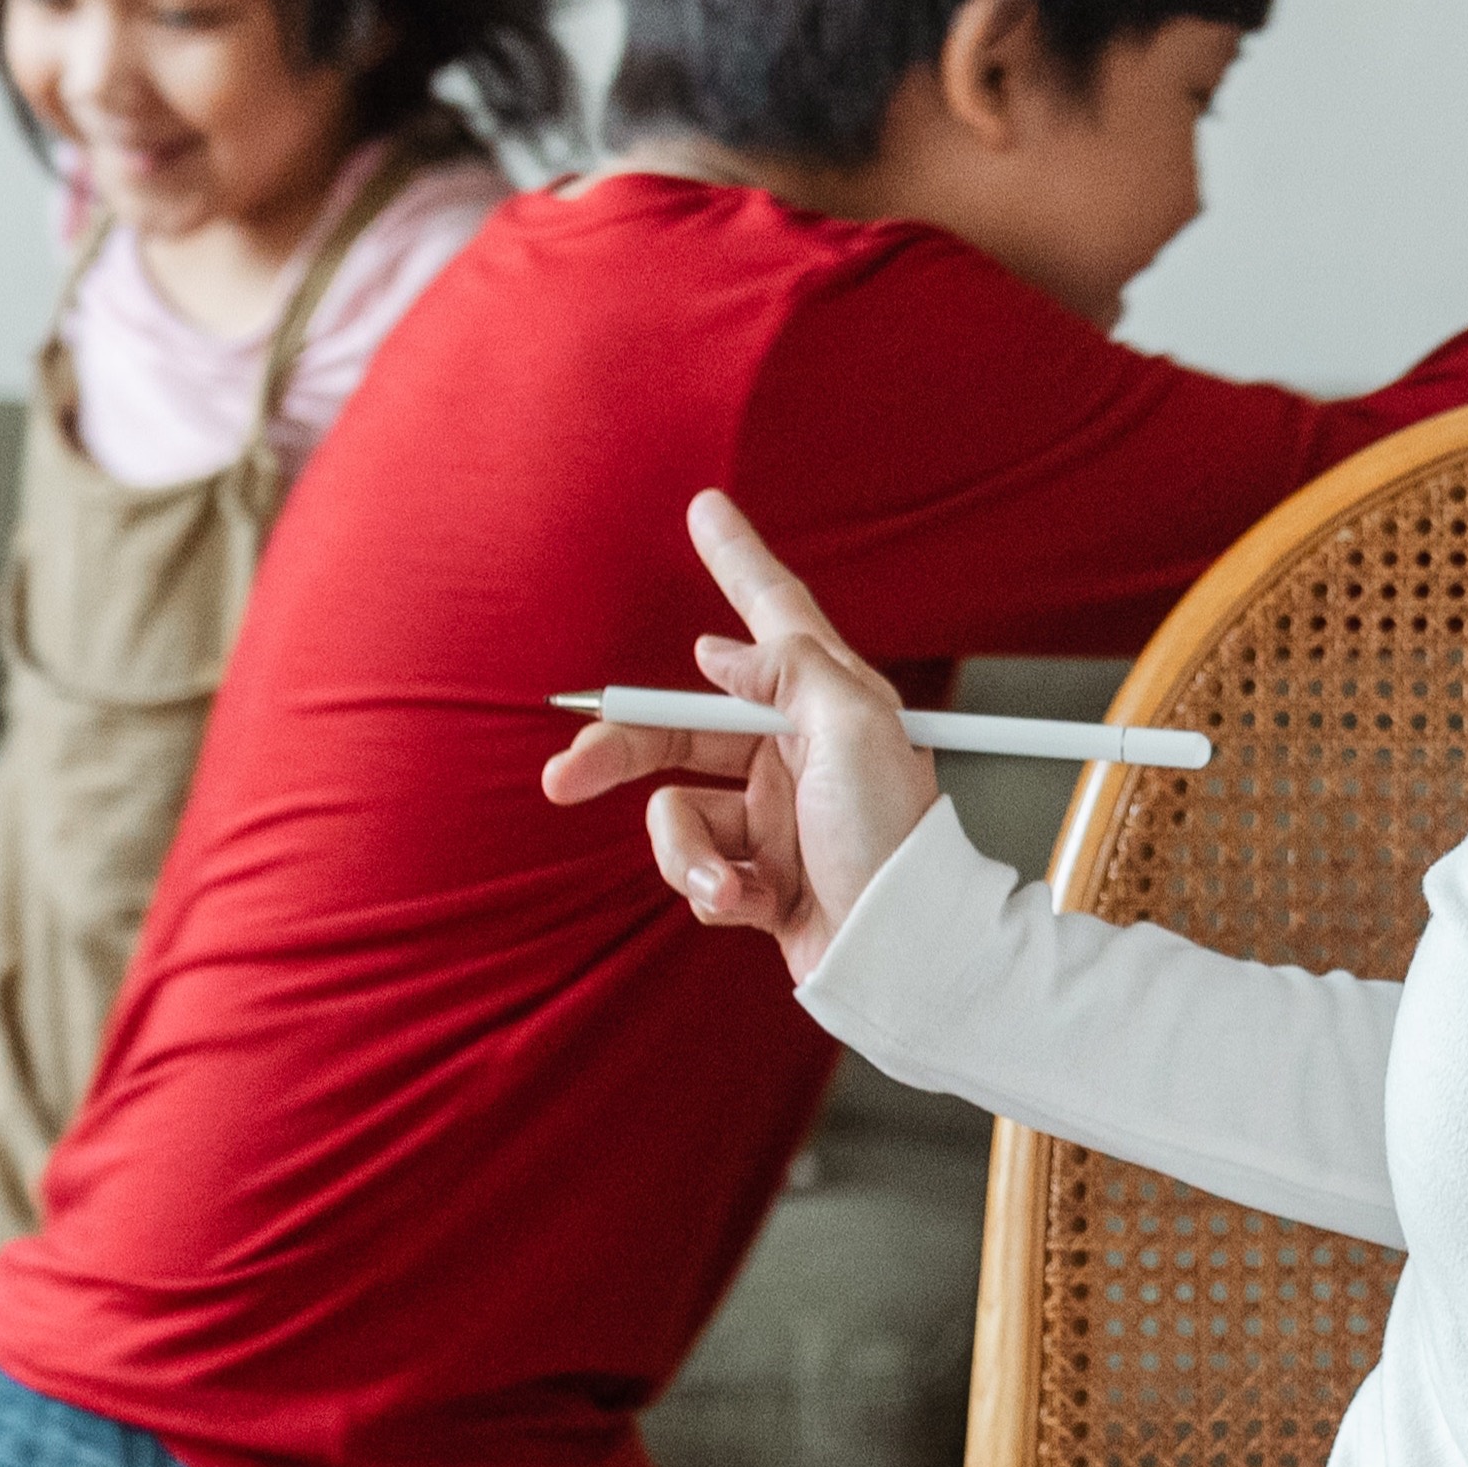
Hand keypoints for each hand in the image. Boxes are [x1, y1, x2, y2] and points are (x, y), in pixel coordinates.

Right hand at [533, 492, 943, 981]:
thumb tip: (724, 650)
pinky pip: (696, 868)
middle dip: (622, 751)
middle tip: (565, 776)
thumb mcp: (858, 730)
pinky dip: (711, 890)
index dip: (737, 558)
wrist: (902, 958)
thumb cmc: (894, 841)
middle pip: (682, 728)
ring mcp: (775, 816)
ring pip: (676, 811)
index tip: (706, 507)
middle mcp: (797, 751)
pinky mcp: (759, 876)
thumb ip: (793, 670)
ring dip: (684, 852)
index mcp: (828, 702)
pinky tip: (756, 908)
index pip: (774, 613)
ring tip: (727, 884)